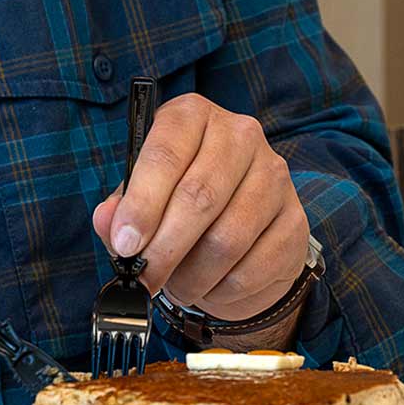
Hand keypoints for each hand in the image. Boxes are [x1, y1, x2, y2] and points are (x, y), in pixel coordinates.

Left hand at [89, 93, 308, 322]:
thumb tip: (108, 222)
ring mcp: (274, 176)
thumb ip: (121, 210)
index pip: (166, 152)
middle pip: (199, 197)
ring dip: (192, 275)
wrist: (241, 230)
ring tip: (174, 285)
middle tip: (144, 277)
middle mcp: (240, 135)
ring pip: (227, 238)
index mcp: (193, 116)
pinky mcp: (295, 220)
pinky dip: (222, 288)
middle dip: (164, 247)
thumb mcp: (143, 199)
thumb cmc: (180, 205)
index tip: (125, 242)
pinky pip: (253, 267)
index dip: (142, 203)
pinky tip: (209, 285)